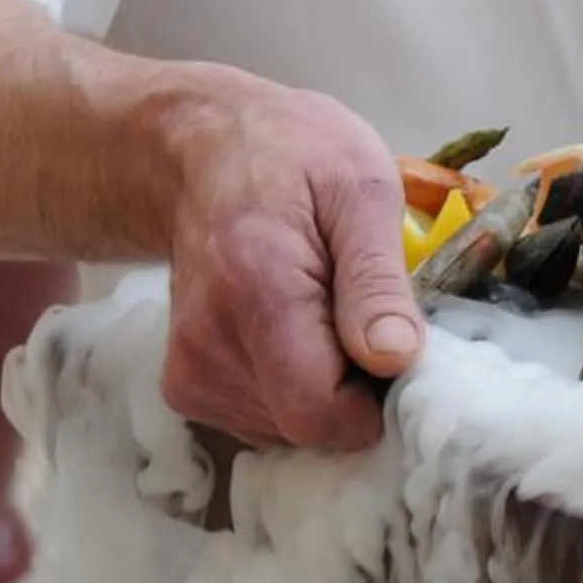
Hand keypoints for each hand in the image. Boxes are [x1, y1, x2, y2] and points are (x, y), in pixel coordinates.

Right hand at [157, 81, 424, 450]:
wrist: (197, 151)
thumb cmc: (291, 156)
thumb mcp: (360, 188)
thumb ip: (376, 279)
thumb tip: (396, 358)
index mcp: (258, 295)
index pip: (320, 414)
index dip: (376, 401)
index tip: (396, 349)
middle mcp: (209, 347)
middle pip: (309, 427)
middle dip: (356, 393)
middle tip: (364, 318)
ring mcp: (191, 372)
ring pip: (289, 431)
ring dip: (325, 390)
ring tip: (325, 314)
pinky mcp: (186, 387)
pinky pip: (265, 422)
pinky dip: (293, 391)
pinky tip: (296, 333)